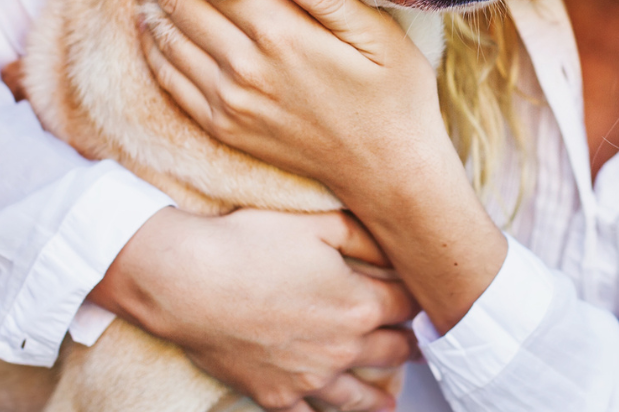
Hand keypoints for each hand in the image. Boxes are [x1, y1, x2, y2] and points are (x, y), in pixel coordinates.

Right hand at [91, 206, 414, 411]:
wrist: (191, 283)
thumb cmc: (253, 244)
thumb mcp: (319, 224)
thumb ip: (366, 238)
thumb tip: (399, 250)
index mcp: (359, 304)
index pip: (408, 307)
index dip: (420, 301)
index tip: (427, 300)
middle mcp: (342, 349)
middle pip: (391, 351)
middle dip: (408, 345)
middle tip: (418, 344)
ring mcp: (309, 379)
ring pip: (358, 396)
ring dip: (379, 395)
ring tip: (390, 398)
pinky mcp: (275, 396)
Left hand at [125, 0, 510, 334]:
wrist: (389, 172)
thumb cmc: (394, 96)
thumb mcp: (380, 37)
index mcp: (282, 37)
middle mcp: (245, 69)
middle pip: (179, 5)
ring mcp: (229, 103)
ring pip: (167, 41)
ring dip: (144, 0)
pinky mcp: (225, 128)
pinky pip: (172, 83)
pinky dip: (152, 49)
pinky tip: (147, 26)